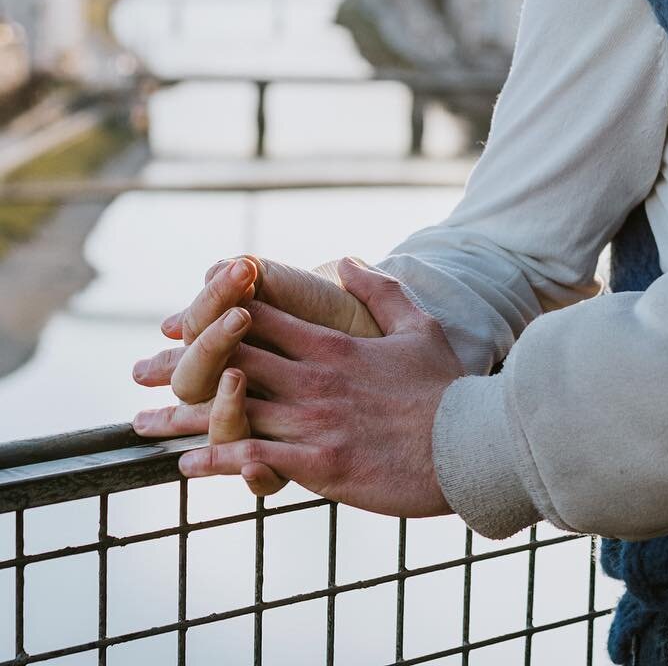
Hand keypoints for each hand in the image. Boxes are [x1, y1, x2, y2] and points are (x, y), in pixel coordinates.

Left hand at [159, 259, 463, 517]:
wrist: (468, 444)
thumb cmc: (445, 386)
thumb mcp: (418, 326)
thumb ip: (381, 290)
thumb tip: (348, 260)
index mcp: (334, 345)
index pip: (263, 319)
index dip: (220, 312)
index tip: (183, 313)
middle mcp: (314, 379)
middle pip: (233, 364)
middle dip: (185, 364)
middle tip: (141, 368)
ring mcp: (313, 422)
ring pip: (232, 413)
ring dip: (183, 417)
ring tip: (142, 422)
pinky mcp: (318, 464)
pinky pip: (253, 459)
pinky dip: (215, 459)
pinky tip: (186, 462)